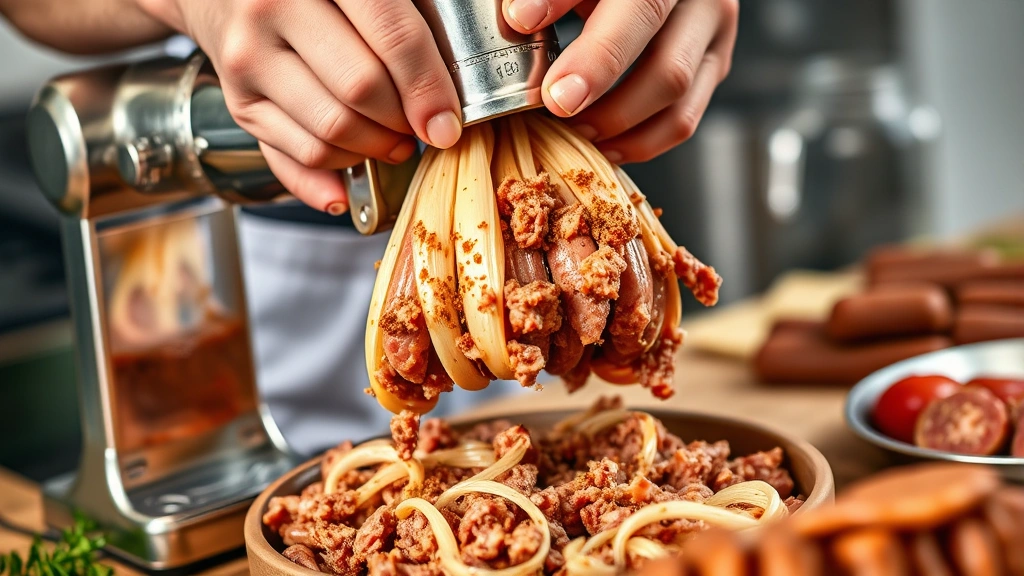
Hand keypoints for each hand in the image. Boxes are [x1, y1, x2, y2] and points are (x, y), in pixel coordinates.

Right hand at [137, 0, 463, 212]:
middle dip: (402, 121)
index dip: (428, 88)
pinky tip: (360, 164)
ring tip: (395, 140)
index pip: (393, 37)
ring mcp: (249, 58)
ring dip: (375, 148)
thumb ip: (405, 23)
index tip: (448, 123)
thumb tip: (443, 102)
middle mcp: (273, 10)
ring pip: (330, 131)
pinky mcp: (238, 101)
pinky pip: (299, 155)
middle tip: (422, 128)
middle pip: (361, 90)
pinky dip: (339, 171)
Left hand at [503, 0, 737, 162]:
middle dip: (596, 64)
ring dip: (616, 115)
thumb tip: (515, 19)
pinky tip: (600, 145)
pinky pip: (682, 118)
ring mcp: (711, 25)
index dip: (563, 1)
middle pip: (646, 19)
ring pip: (673, 79)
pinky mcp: (715, 64)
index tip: (519, 19)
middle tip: (554, 98)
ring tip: (571, 126)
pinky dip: (638, 141)